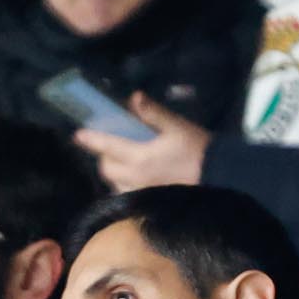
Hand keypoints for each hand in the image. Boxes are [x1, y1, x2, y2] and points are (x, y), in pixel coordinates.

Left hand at [81, 95, 211, 190]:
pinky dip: (124, 185)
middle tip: (110, 146)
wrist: (220, 177)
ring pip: (115, 184)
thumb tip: (133, 98)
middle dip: (104, 157)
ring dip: (113, 172)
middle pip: (107, 169)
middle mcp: (136, 178)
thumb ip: (153, 113)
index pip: (107, 147)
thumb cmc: (198, 149)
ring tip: (122, 162)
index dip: (91, 140)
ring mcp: (142, 192)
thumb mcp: (177, 126)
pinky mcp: (150, 201)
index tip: (78, 135)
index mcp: (140, 157)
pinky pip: (128, 194)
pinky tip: (134, 178)